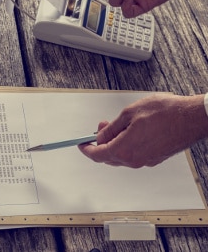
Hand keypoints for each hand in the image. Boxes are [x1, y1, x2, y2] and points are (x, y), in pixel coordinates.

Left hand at [79, 94, 207, 167]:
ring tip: (116, 125)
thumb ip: (111, 128)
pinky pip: (132, 155)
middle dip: (100, 142)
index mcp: (125, 149)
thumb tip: (100, 136)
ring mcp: (145, 160)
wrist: (191, 118)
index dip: (86, 149)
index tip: (81, 143)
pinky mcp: (154, 158)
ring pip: (121, 156)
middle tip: (101, 127)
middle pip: (108, 157)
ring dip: (114, 143)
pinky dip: (125, 145)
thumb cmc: (165, 113)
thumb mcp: (129, 114)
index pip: (97, 155)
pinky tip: (128, 132)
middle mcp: (134, 159)